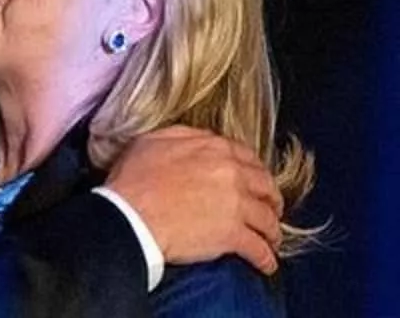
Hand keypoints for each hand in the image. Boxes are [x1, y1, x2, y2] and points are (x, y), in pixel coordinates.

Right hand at [104, 126, 281, 274]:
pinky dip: (265, 259)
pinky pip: (258, 248)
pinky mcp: (232, 235)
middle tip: (270, 208)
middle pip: (265, 186)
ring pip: (267, 218)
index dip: (253, 170)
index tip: (254, 180)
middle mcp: (231, 173)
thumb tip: (195, 140)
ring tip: (271, 239)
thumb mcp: (151, 142)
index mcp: (213, 148)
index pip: (247, 157)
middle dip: (270, 199)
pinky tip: (266, 264)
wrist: (129, 216)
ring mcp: (235, 204)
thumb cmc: (132, 181)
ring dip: (272, 230)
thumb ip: (181, 136)